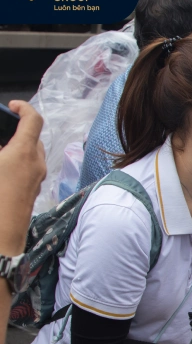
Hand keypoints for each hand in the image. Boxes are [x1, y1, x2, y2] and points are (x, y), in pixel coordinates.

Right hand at [0, 101, 45, 255]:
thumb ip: (1, 149)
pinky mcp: (33, 192)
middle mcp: (35, 164)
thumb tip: (3, 148)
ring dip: (16, 148)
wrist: (3, 237)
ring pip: (30, 154)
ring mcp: (37, 179)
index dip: (23, 107)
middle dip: (16, 131)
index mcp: (23, 152)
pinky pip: (29, 170)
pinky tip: (2, 172)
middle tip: (0, 132)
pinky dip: (17, 163)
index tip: (12, 106)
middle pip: (32, 137)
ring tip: (0, 154)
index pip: (33, 119)